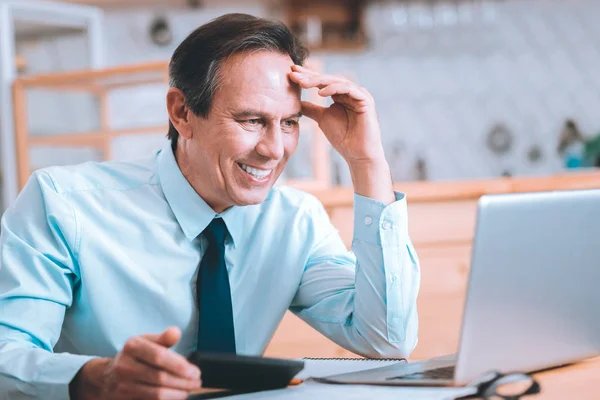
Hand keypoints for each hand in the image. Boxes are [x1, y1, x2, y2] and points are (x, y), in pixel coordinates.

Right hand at [70, 327, 201, 399]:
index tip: (195, 371)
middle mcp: (124, 366)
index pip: (159, 357)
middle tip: (197, 382)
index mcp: (132, 346)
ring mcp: (122, 386)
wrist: (106, 377)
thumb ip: (163, 338)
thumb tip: (176, 332)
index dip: (180, 366)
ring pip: (156, 394)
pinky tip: (177, 396)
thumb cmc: (134, 356)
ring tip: (189, 390)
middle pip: (160, 377)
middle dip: (183, 382)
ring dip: (178, 394)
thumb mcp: (146, 341)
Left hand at [288, 64, 384, 165]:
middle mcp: (350, 91)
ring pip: (337, 81)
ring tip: (303, 83)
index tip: (290, 73)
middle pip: (328, 78)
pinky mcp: (365, 99)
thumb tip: (296, 102)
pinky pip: (348, 89)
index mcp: (341, 94)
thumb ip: (311, 109)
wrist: (358, 154)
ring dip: (319, 80)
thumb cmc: (343, 138)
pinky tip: (320, 92)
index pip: (322, 82)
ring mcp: (359, 94)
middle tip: (294, 73)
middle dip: (310, 75)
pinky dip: (334, 88)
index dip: (307, 76)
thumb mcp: (322, 119)